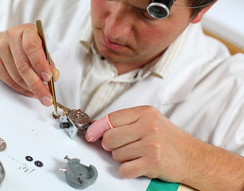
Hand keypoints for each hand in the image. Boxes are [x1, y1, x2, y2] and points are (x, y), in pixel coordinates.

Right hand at [0, 23, 58, 105]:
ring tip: (40, 94)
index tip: (48, 77)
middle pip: (24, 66)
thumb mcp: (38, 46)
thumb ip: (47, 60)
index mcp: (26, 31)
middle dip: (38, 85)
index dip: (40, 64)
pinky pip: (9, 81)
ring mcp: (0, 49)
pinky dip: (22, 89)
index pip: (32, 46)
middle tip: (47, 95)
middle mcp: (12, 37)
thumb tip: (54, 76)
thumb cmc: (21, 44)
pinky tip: (30, 91)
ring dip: (31, 88)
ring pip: (17, 76)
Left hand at [86, 106, 243, 190]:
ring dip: (123, 159)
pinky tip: (139, 166)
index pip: (111, 118)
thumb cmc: (169, 140)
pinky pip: (124, 169)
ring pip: (116, 155)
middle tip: (125, 148)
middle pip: (110, 138)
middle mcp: (148, 126)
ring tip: (138, 155)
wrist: (193, 157)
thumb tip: (98, 130)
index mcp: (145, 113)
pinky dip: (128, 171)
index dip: (97, 128)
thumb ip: (127, 123)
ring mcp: (151, 144)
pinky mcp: (152, 162)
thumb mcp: (150, 122)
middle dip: (112, 146)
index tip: (90, 135)